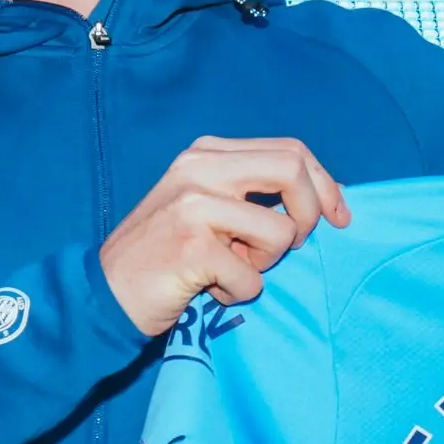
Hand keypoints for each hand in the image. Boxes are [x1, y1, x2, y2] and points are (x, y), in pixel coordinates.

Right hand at [100, 136, 352, 336]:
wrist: (105, 291)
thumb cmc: (165, 253)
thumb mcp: (204, 204)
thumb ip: (251, 191)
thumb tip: (324, 195)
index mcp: (207, 152)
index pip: (290, 150)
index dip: (324, 184)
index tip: (339, 216)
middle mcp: (199, 168)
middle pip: (293, 170)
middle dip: (309, 215)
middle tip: (292, 246)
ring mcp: (194, 205)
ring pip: (279, 232)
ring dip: (265, 264)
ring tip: (230, 270)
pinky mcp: (192, 247)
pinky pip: (252, 277)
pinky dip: (237, 293)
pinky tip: (207, 289)